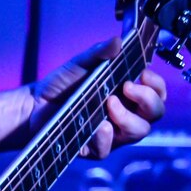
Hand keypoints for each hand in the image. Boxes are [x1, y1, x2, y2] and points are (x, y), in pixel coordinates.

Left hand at [30, 36, 168, 158]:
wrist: (34, 104)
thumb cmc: (62, 84)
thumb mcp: (81, 63)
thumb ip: (100, 53)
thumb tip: (117, 41)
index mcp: (129, 94)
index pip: (157, 92)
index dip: (156, 85)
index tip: (144, 74)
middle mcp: (126, 114)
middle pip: (154, 113)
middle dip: (148, 100)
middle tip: (127, 86)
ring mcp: (113, 133)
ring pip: (137, 132)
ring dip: (128, 118)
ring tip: (109, 102)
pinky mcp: (93, 148)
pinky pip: (107, 149)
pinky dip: (106, 138)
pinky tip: (100, 126)